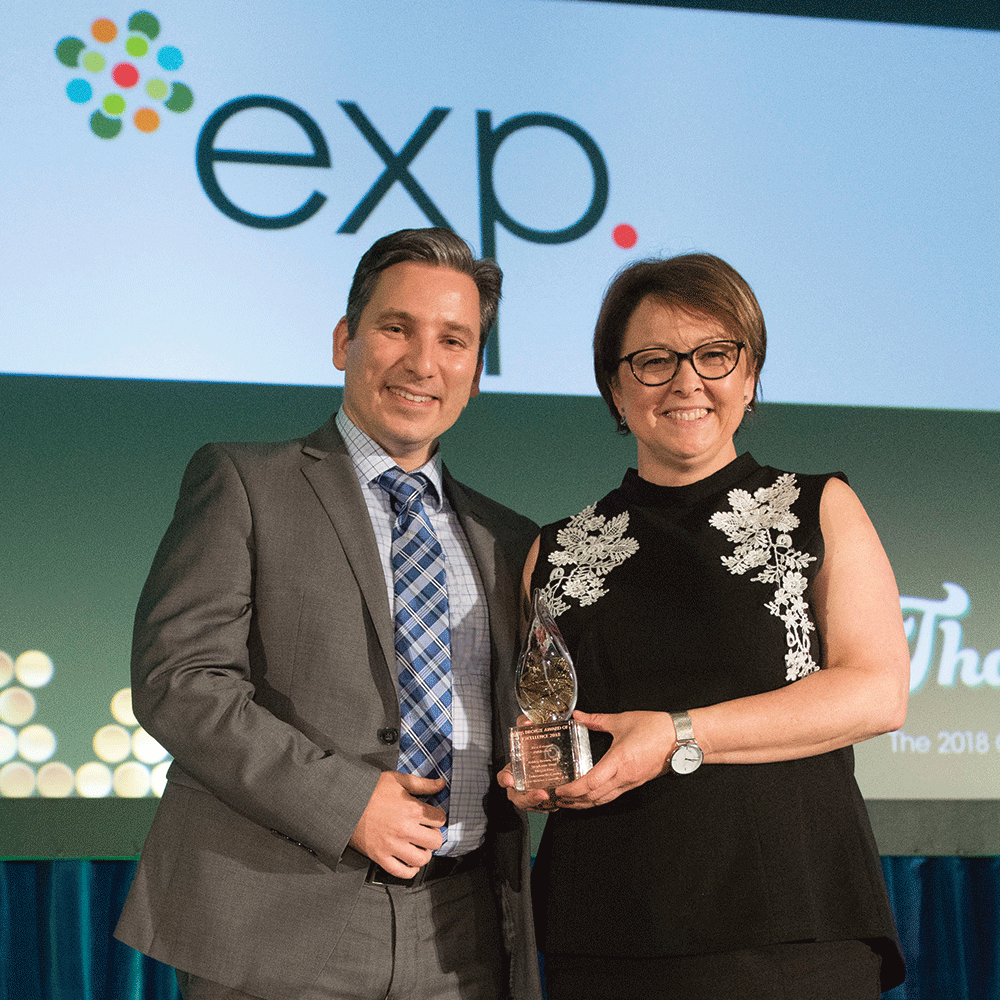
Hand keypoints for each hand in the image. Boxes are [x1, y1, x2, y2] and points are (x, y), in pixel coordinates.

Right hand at [349, 771, 445, 875]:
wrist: (346, 802)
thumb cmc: (371, 790)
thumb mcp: (398, 780)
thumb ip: (422, 784)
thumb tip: (441, 784)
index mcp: (411, 809)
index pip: (440, 819)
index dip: (438, 817)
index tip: (432, 817)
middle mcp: (405, 830)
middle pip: (435, 841)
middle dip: (434, 835)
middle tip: (426, 831)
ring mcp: (392, 846)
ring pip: (422, 859)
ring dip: (424, 853)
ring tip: (419, 846)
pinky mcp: (380, 857)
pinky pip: (401, 872)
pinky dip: (410, 870)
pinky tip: (410, 862)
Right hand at [498, 713, 558, 811]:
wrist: (548, 755)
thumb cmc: (534, 746)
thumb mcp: (528, 733)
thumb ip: (525, 724)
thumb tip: (529, 721)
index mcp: (512, 771)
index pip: (503, 777)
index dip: (505, 779)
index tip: (510, 779)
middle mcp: (519, 786)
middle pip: (517, 797)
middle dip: (528, 798)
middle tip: (541, 794)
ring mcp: (530, 795)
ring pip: (531, 804)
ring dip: (540, 803)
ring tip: (550, 797)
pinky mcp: (542, 801)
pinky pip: (544, 807)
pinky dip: (551, 805)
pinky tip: (558, 800)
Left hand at [552, 710, 676, 808]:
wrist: (681, 738)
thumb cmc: (655, 728)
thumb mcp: (622, 720)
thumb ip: (596, 720)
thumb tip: (578, 716)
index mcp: (618, 761)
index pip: (590, 783)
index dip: (572, 790)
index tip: (559, 790)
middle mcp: (624, 777)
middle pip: (594, 798)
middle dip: (574, 801)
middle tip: (558, 799)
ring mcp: (631, 782)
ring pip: (604, 800)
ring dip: (586, 803)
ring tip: (570, 802)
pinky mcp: (636, 782)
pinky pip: (614, 795)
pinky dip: (599, 798)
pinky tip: (591, 795)